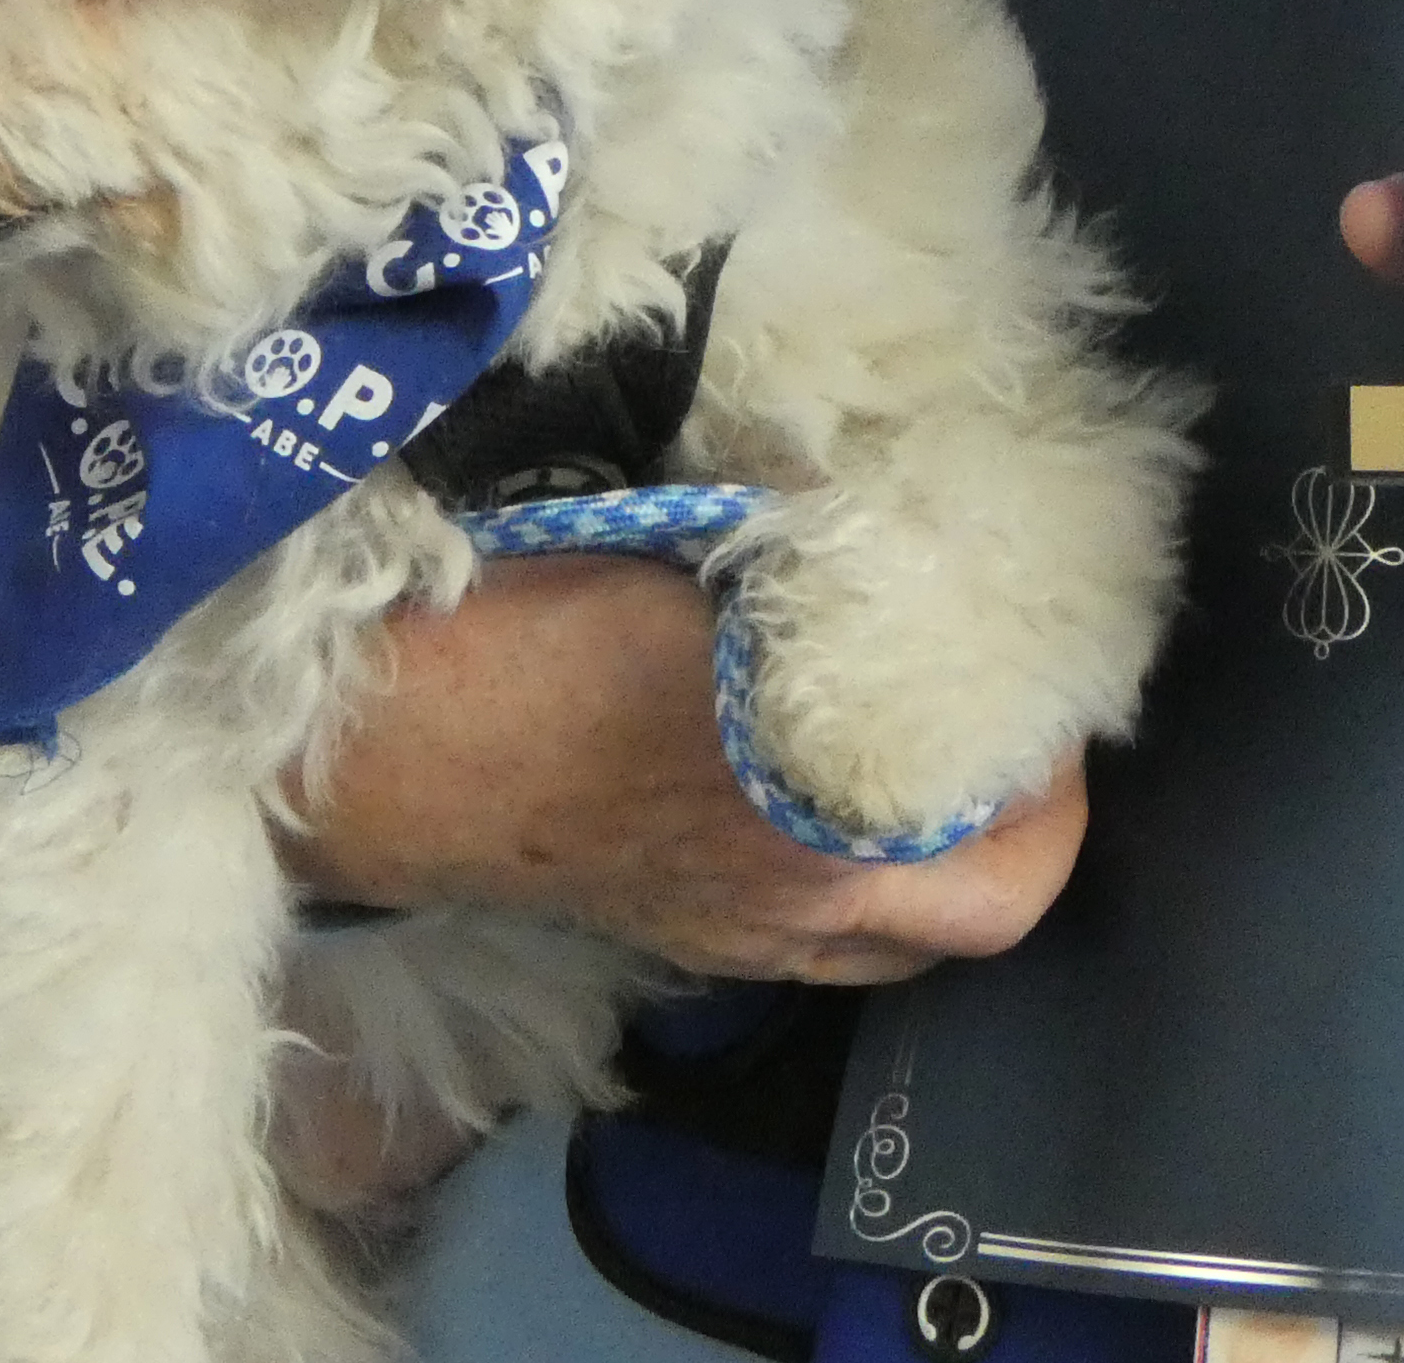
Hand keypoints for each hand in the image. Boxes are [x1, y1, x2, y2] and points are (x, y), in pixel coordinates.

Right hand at [290, 553, 1085, 982]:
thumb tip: (859, 467)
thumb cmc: (505, 640)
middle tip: (1002, 721)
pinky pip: (802, 930)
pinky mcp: (659, 933)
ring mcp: (723, 935)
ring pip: (894, 935)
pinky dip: (835, 866)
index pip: (1019, 850)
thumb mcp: (667, 547)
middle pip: (984, 915)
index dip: (1059, 764)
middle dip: (1019, 827)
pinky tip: (799, 774)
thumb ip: (784, 528)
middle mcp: (790, 907)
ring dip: (930, 853)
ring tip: (921, 748)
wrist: (345, 751)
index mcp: (813, 822)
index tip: (1043, 664)